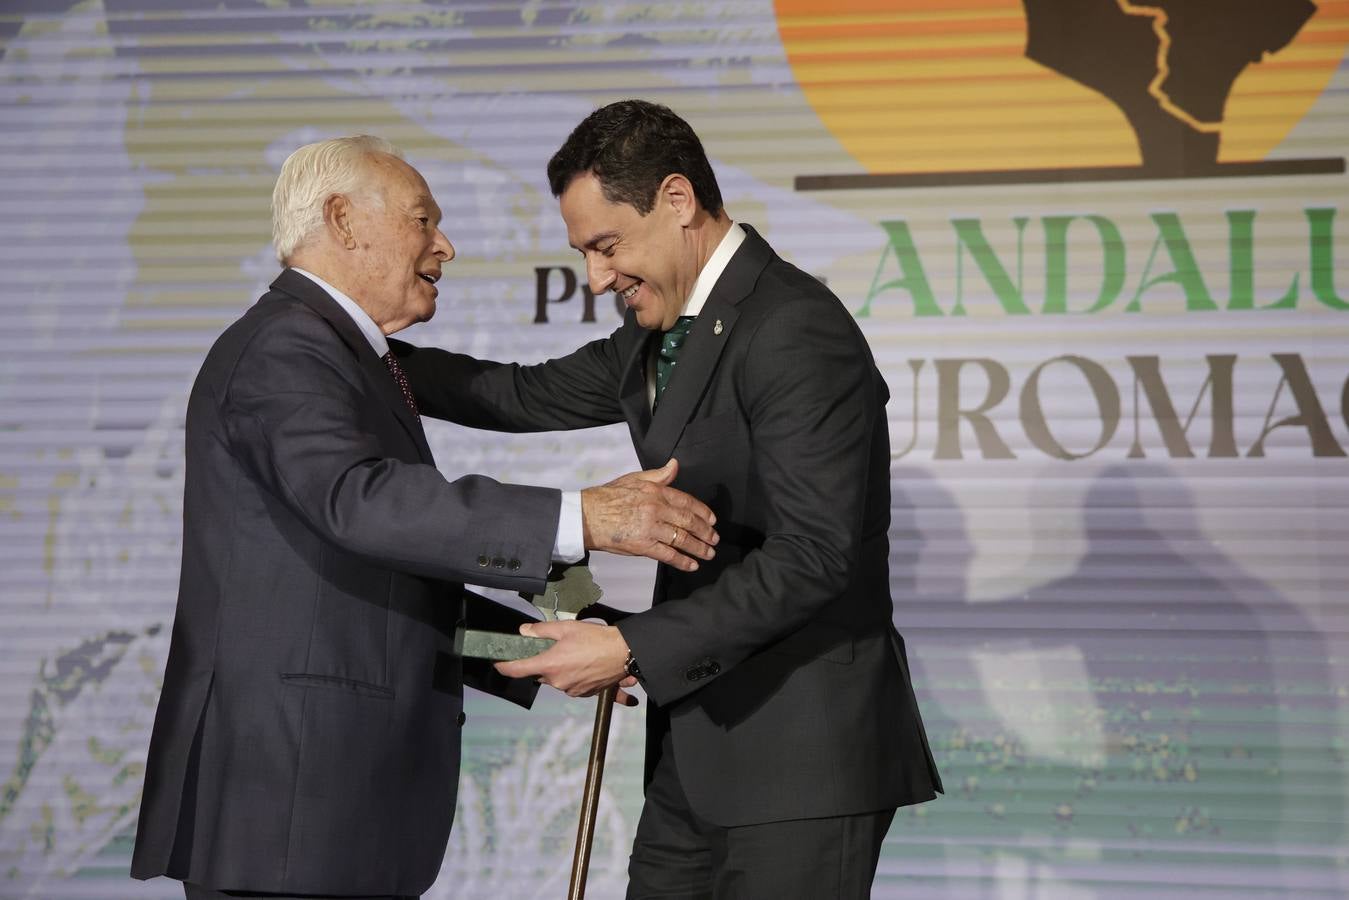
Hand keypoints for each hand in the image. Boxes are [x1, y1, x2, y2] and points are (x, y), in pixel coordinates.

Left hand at [494, 620, 638, 704]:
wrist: (623, 653)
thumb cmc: (597, 639)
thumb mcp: (566, 628)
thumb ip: (541, 631)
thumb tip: (524, 631)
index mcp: (550, 665)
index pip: (517, 670)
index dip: (504, 667)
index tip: (498, 664)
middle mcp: (557, 681)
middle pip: (539, 674)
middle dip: (541, 662)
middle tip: (553, 649)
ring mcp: (570, 690)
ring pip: (555, 679)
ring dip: (558, 669)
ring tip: (574, 654)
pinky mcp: (583, 694)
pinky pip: (569, 684)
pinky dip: (571, 675)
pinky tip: (582, 664)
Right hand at [580, 459, 716, 571]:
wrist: (585, 516)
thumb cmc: (607, 497)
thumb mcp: (634, 479)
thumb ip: (658, 475)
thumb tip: (675, 465)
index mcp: (655, 491)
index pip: (687, 501)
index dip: (703, 512)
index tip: (712, 520)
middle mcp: (656, 509)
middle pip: (689, 522)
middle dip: (705, 532)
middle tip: (715, 539)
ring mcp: (650, 528)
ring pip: (682, 539)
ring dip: (699, 548)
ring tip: (709, 554)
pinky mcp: (642, 545)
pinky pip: (668, 554)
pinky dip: (682, 561)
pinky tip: (692, 565)